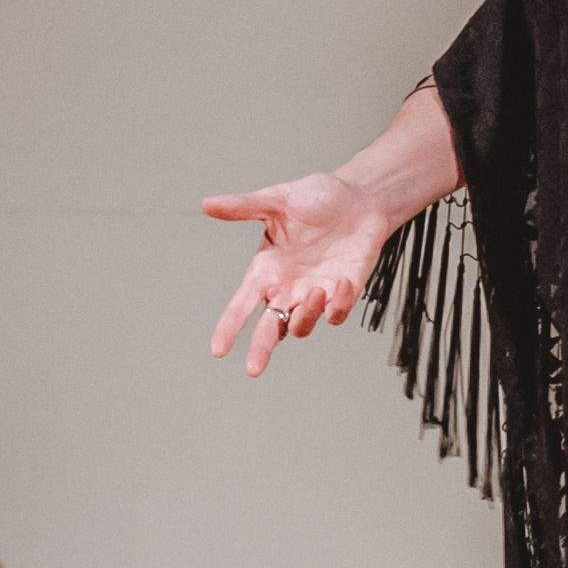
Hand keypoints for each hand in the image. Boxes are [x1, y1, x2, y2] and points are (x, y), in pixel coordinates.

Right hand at [204, 169, 387, 379]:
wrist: (360, 198)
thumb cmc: (316, 198)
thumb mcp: (278, 200)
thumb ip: (244, 206)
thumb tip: (207, 203)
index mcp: (265, 270)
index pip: (241, 304)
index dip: (229, 326)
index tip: (218, 349)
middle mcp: (287, 287)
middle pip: (269, 329)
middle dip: (261, 348)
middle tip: (253, 369)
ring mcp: (315, 293)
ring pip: (301, 326)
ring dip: (305, 316)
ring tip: (315, 291)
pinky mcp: (343, 293)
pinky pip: (335, 314)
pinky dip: (337, 305)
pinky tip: (341, 281)